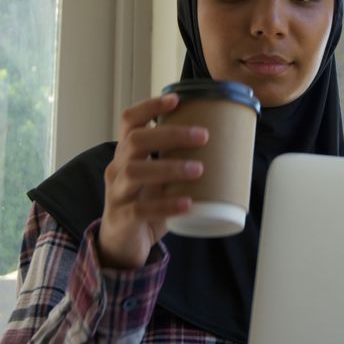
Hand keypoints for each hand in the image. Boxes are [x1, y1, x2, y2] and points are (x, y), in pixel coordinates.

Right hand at [98, 94, 207, 268]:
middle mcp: (117, 169)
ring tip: (198, 169)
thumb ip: (179, 163)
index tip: (176, 99)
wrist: (122, 244)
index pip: (129, 121)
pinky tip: (187, 203)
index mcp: (126, 155)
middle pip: (135, 141)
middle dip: (170, 134)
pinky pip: (141, 210)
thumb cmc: (146, 204)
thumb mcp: (159, 179)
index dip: (149, 106)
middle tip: (203, 136)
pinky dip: (166, 205)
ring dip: (169, 167)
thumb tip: (226, 148)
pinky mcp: (122, 219)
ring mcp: (117, 194)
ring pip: (135, 172)